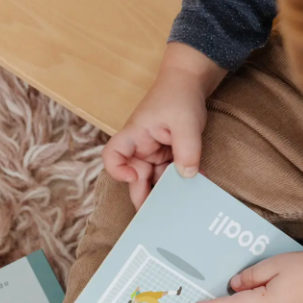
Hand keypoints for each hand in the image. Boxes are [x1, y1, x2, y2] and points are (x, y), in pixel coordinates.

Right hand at [102, 42, 226, 207]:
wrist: (190, 82)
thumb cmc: (179, 95)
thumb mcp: (186, 123)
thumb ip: (187, 150)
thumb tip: (188, 176)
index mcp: (134, 136)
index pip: (112, 157)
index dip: (119, 172)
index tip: (135, 177)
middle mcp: (140, 148)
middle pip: (135, 179)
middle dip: (145, 198)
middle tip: (157, 220)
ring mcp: (154, 154)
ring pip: (154, 181)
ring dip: (165, 195)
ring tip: (176, 212)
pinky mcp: (168, 156)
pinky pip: (169, 176)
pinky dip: (178, 185)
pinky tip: (190, 193)